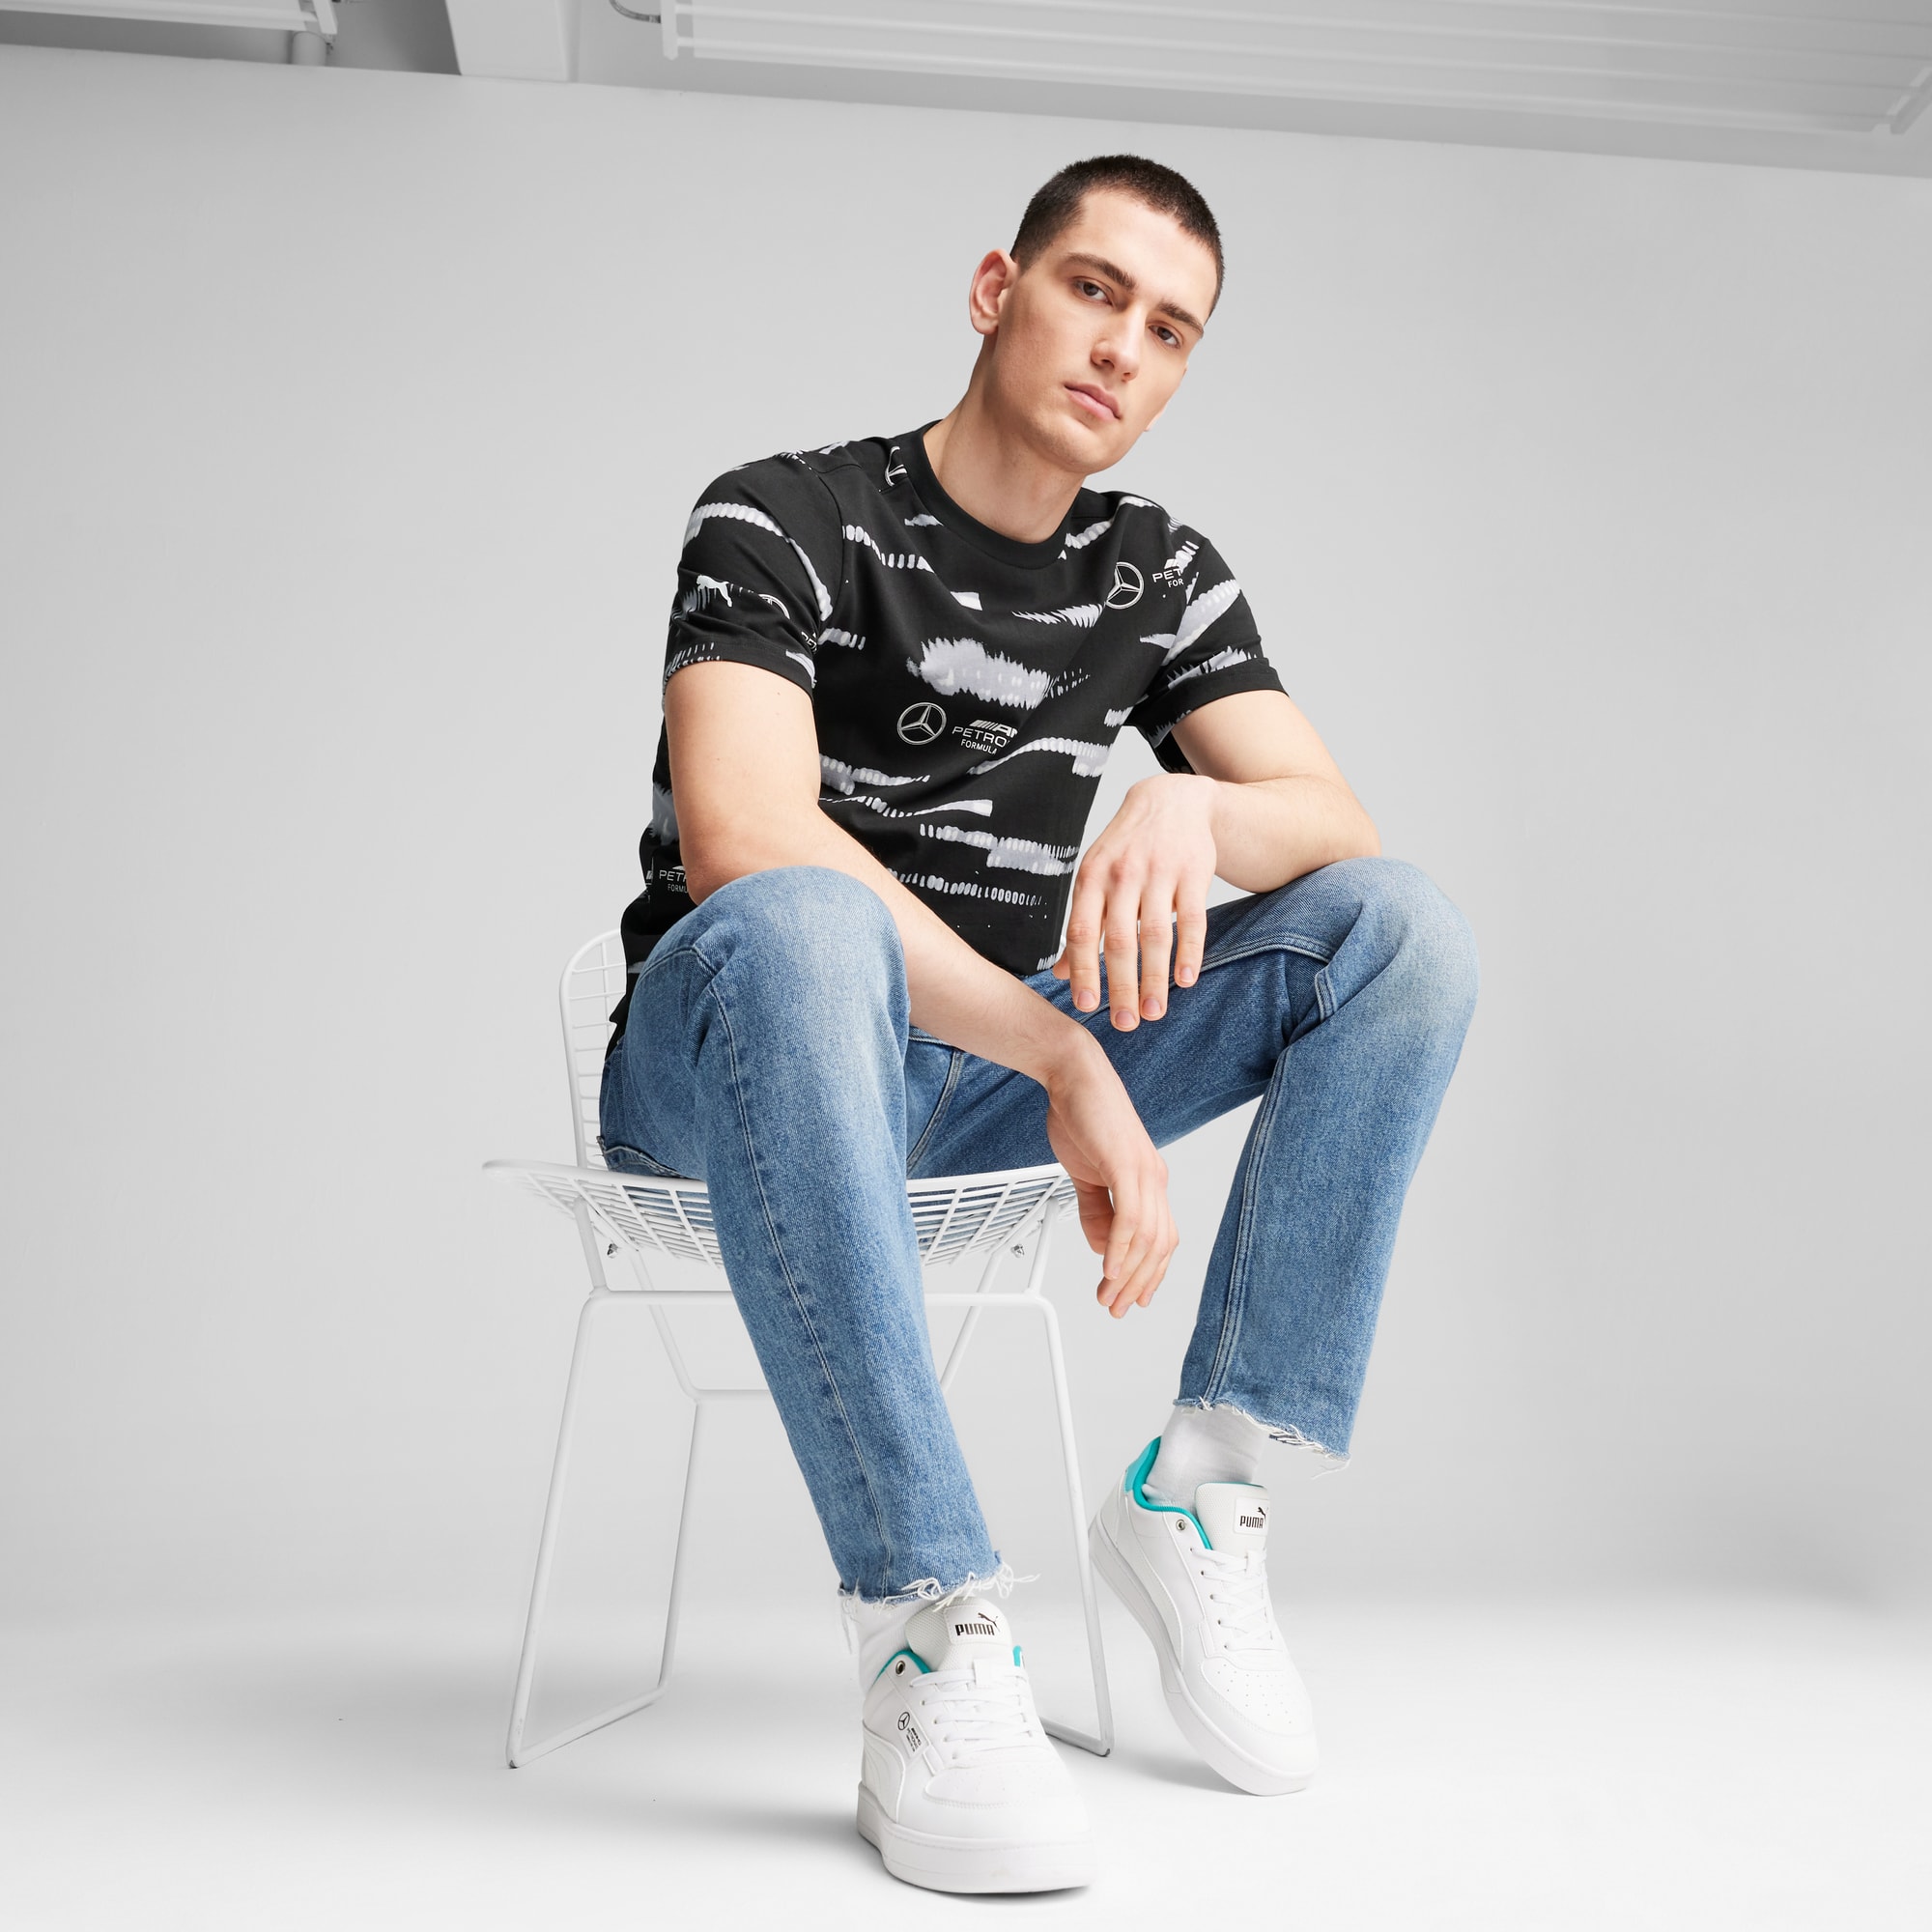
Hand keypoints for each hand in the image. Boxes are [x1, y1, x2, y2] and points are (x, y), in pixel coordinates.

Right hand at [1041, 1036, 1176, 1317]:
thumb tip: (1101, 1245)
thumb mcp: (1087, 1174)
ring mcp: (1144, 1172)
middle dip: (1138, 1283)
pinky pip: (1130, 1217)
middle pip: (1159, 1246)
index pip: (1160, 1239)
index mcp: (1149, 1181)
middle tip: (1116, 1307)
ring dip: (1127, 1273)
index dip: (1149, 1273)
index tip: (1133, 1298)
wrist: (1073, 1074)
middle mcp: (1154, 1179)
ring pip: (1147, 1238)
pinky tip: (1108, 1267)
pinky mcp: (1126, 1165)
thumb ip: (1096, 1210)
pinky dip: (1120, 1247)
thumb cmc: (1082, 1116)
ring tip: (1108, 1294)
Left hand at [1052, 774, 1216, 1029]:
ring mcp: (1159, 873)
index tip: (1086, 1007)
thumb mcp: (1095, 878)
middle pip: (1119, 940)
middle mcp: (1122, 875)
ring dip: (1155, 979)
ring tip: (1155, 1013)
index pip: (1081, 932)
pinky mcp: (1193, 872)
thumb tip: (1060, 975)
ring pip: (1155, 935)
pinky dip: (1189, 952)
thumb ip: (1082, 925)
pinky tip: (1186, 981)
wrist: (1171, 800)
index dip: (1083, 971)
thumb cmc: (1126, 849)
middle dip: (1121, 986)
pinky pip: (1193, 919)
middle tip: (1125, 1023)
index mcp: (1090, 878)